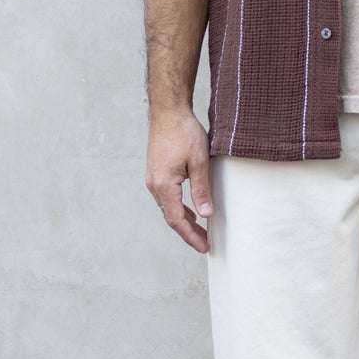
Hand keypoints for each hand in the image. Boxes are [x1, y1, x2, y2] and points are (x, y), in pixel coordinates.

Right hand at [146, 107, 213, 253]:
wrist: (168, 111)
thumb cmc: (184, 132)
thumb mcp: (199, 161)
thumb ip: (201, 190)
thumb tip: (206, 215)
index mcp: (164, 185)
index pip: (177, 220)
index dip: (191, 236)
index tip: (204, 247)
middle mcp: (154, 185)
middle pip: (171, 217)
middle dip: (188, 232)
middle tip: (205, 243)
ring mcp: (153, 178)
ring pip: (168, 207)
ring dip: (183, 220)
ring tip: (200, 231)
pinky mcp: (156, 172)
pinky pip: (166, 197)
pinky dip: (178, 207)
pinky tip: (190, 210)